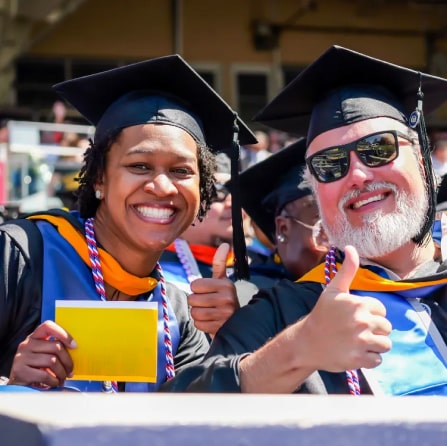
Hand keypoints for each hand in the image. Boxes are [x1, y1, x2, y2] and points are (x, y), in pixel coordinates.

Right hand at [9, 320, 76, 387]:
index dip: (64, 334)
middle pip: (56, 346)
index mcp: (34, 337)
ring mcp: (22, 357)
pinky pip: (44, 374)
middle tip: (71, 371)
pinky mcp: (20, 371)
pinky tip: (54, 383)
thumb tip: (75, 349)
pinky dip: (54, 381)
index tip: (74, 346)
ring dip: (62, 372)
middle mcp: (26, 344)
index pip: (48, 326)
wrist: (17, 385)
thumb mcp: (44, 353)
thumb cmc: (36, 367)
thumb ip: (54, 347)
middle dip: (68, 361)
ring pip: (52, 361)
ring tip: (63, 378)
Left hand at [188, 243, 239, 336]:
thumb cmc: (224, 299)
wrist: (236, 324)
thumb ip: (220, 263)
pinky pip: (198, 324)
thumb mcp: (222, 281)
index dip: (197, 289)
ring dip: (198, 314)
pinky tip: (211, 321)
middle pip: (192, 299)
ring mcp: (224, 314)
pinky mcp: (220, 328)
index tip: (207, 292)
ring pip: (194, 312)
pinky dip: (201, 324)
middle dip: (196, 302)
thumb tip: (225, 244)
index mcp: (226, 284)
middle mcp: (227, 298)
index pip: (195, 285)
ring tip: (209, 313)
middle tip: (208, 304)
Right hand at [300, 245, 391, 371]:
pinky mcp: (359, 360)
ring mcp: (361, 342)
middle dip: (374, 329)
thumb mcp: (333, 290)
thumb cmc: (321, 314)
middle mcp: (362, 322)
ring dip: (374, 344)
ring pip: (385, 344)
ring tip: (358, 341)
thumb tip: (351, 247)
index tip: (355, 316)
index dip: (370, 313)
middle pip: (386, 327)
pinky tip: (356, 352)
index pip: (381, 310)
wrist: (306, 342)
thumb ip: (347, 270)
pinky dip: (369, 358)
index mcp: (358, 304)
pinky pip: (378, 360)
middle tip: (355, 330)